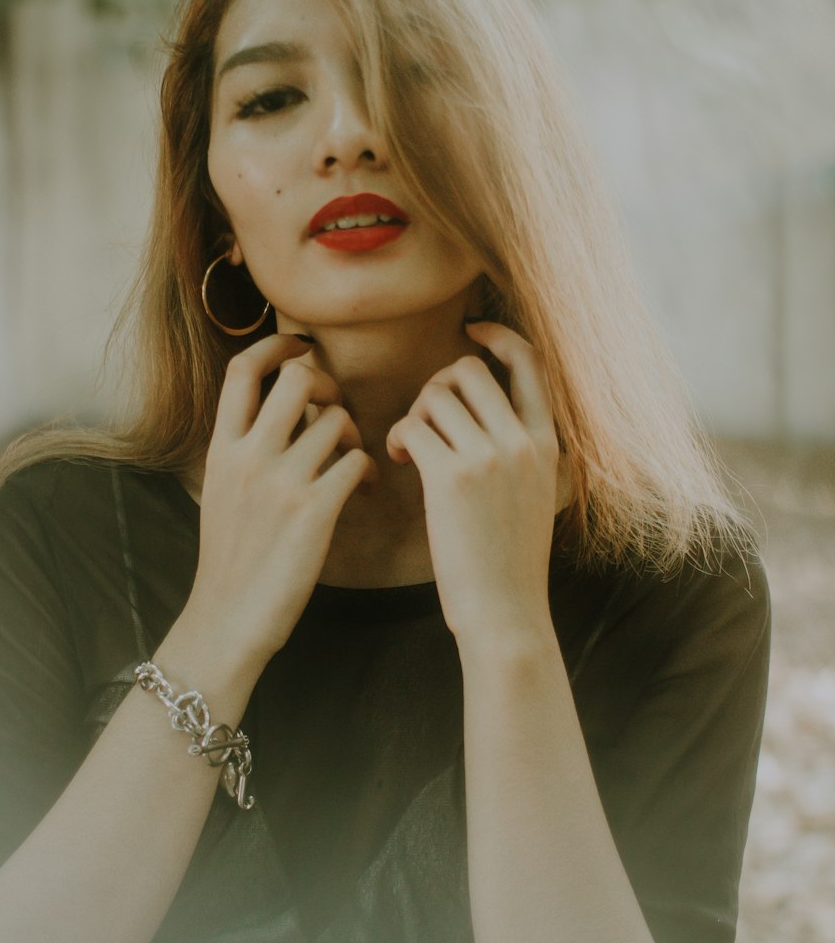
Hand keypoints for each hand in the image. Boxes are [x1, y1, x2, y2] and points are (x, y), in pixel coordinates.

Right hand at [183, 335, 377, 667]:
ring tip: (349, 463)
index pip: (243, 369)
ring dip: (353, 434)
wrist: (228, 618)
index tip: (300, 348)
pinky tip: (358, 491)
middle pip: (297, 378)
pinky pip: (356, 462)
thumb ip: (244, 448)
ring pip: (335, 420)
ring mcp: (281, 483)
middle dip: (327, 384)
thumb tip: (279, 409)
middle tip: (335, 411)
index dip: (277, 345)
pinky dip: (365, 471)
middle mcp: (248, 456)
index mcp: (222, 448)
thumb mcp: (221, 492)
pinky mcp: (314, 512)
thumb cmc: (231, 558)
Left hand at [385, 322, 567, 643]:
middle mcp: (522, 442)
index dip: (498, 334)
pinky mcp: (452, 479)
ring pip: (435, 395)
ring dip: (412, 414)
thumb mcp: (537, 495)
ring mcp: (489, 459)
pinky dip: (396, 437)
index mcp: (547, 443)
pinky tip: (399, 461)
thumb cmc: (511, 561)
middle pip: (468, 369)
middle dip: (437, 384)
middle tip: (426, 419)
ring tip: (410, 447)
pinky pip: (411, 427)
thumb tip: (494, 414)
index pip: (530, 362)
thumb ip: (523, 452)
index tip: (471, 330)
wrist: (506, 611)